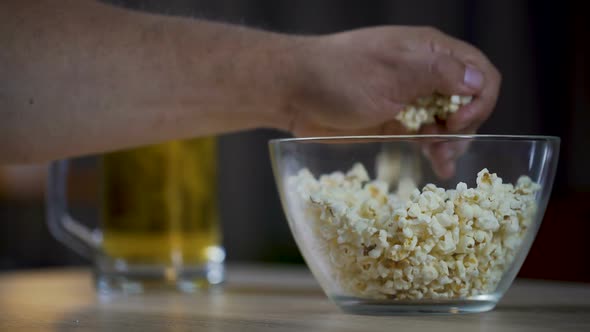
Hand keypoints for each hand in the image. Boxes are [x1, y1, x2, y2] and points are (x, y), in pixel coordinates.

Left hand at [286, 26, 500, 176]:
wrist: (294, 92)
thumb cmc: (339, 76)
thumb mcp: (392, 72)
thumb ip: (438, 74)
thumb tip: (478, 81)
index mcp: (430, 52)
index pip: (480, 72)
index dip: (479, 100)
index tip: (457, 122)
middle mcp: (425, 74)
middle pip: (469, 101)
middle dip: (465, 126)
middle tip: (444, 146)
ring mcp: (410, 99)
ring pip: (449, 123)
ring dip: (452, 142)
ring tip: (439, 160)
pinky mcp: (396, 122)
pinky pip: (427, 137)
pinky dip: (435, 150)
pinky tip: (437, 165)